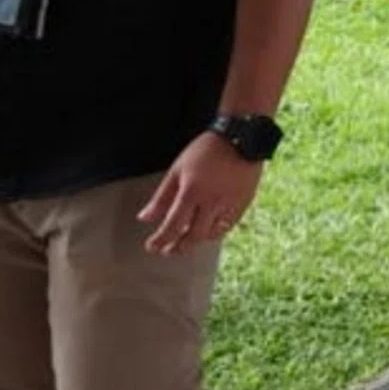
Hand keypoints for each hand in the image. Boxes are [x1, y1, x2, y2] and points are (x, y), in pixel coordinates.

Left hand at [137, 132, 263, 255]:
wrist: (241, 138)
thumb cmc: (205, 151)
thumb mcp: (177, 170)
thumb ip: (161, 197)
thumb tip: (144, 218)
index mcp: (192, 193)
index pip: (172, 226)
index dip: (160, 240)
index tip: (152, 247)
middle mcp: (211, 203)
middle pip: (193, 235)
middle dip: (179, 246)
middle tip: (169, 251)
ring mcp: (230, 205)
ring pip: (212, 234)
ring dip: (197, 240)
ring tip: (187, 240)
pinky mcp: (243, 204)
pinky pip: (228, 226)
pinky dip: (215, 231)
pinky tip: (208, 230)